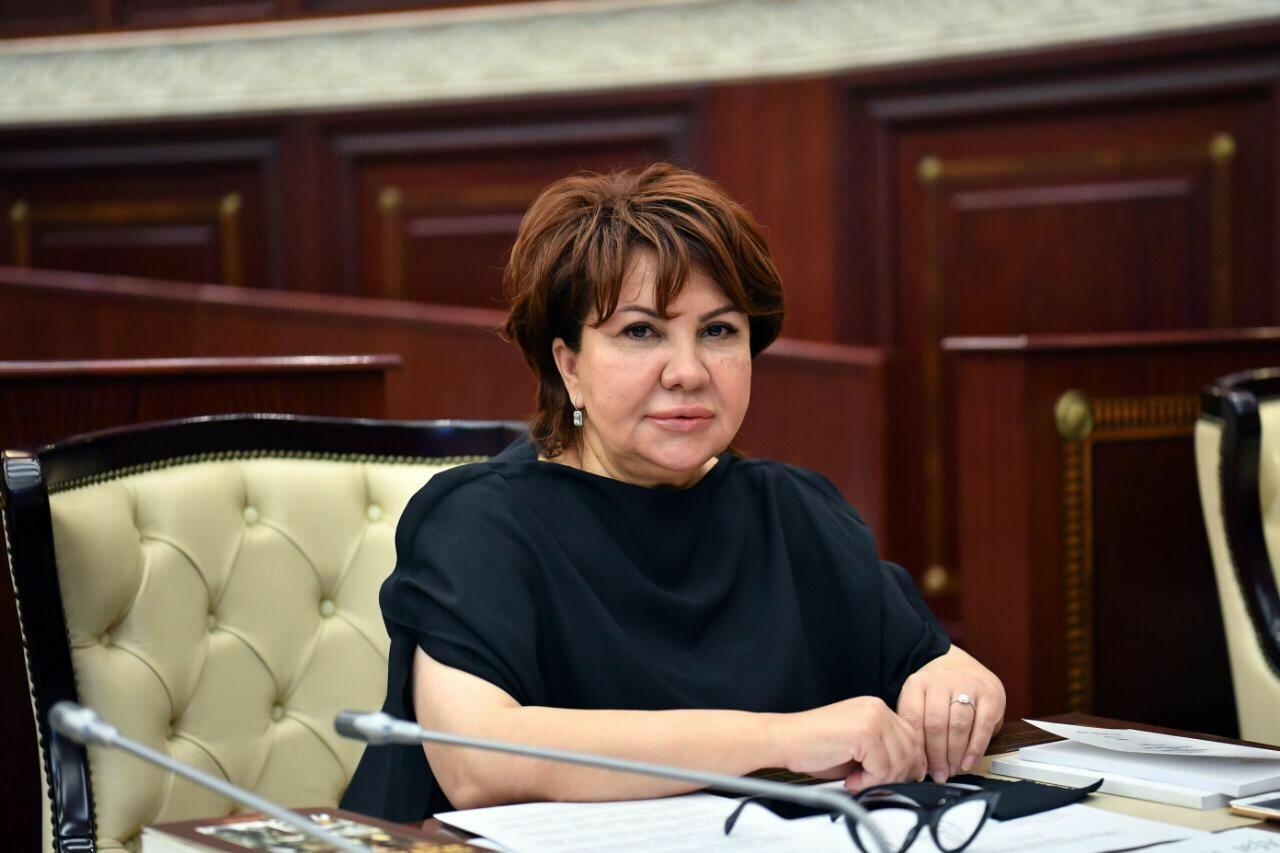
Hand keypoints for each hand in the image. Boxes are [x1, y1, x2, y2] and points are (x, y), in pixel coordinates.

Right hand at [767, 696, 923, 791]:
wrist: (784, 739)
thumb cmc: (813, 745)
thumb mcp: (856, 746)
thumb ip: (882, 751)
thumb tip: (910, 772)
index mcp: (875, 708)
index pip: (912, 737)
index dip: (908, 763)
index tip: (895, 779)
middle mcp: (877, 708)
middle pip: (912, 749)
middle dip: (897, 774)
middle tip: (873, 784)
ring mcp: (872, 718)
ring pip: (900, 761)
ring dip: (881, 780)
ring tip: (857, 781)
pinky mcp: (864, 732)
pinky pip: (883, 768)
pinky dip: (869, 781)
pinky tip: (850, 779)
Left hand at [896, 646, 1004, 782]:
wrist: (966, 669)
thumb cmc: (939, 695)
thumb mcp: (920, 702)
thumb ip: (916, 727)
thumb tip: (917, 765)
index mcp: (917, 683)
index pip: (913, 719)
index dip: (916, 748)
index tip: (919, 769)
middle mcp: (940, 680)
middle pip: (936, 724)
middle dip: (937, 755)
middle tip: (939, 774)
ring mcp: (966, 685)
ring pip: (958, 725)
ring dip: (955, 754)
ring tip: (952, 770)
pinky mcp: (989, 694)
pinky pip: (982, 726)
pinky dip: (975, 749)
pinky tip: (968, 763)